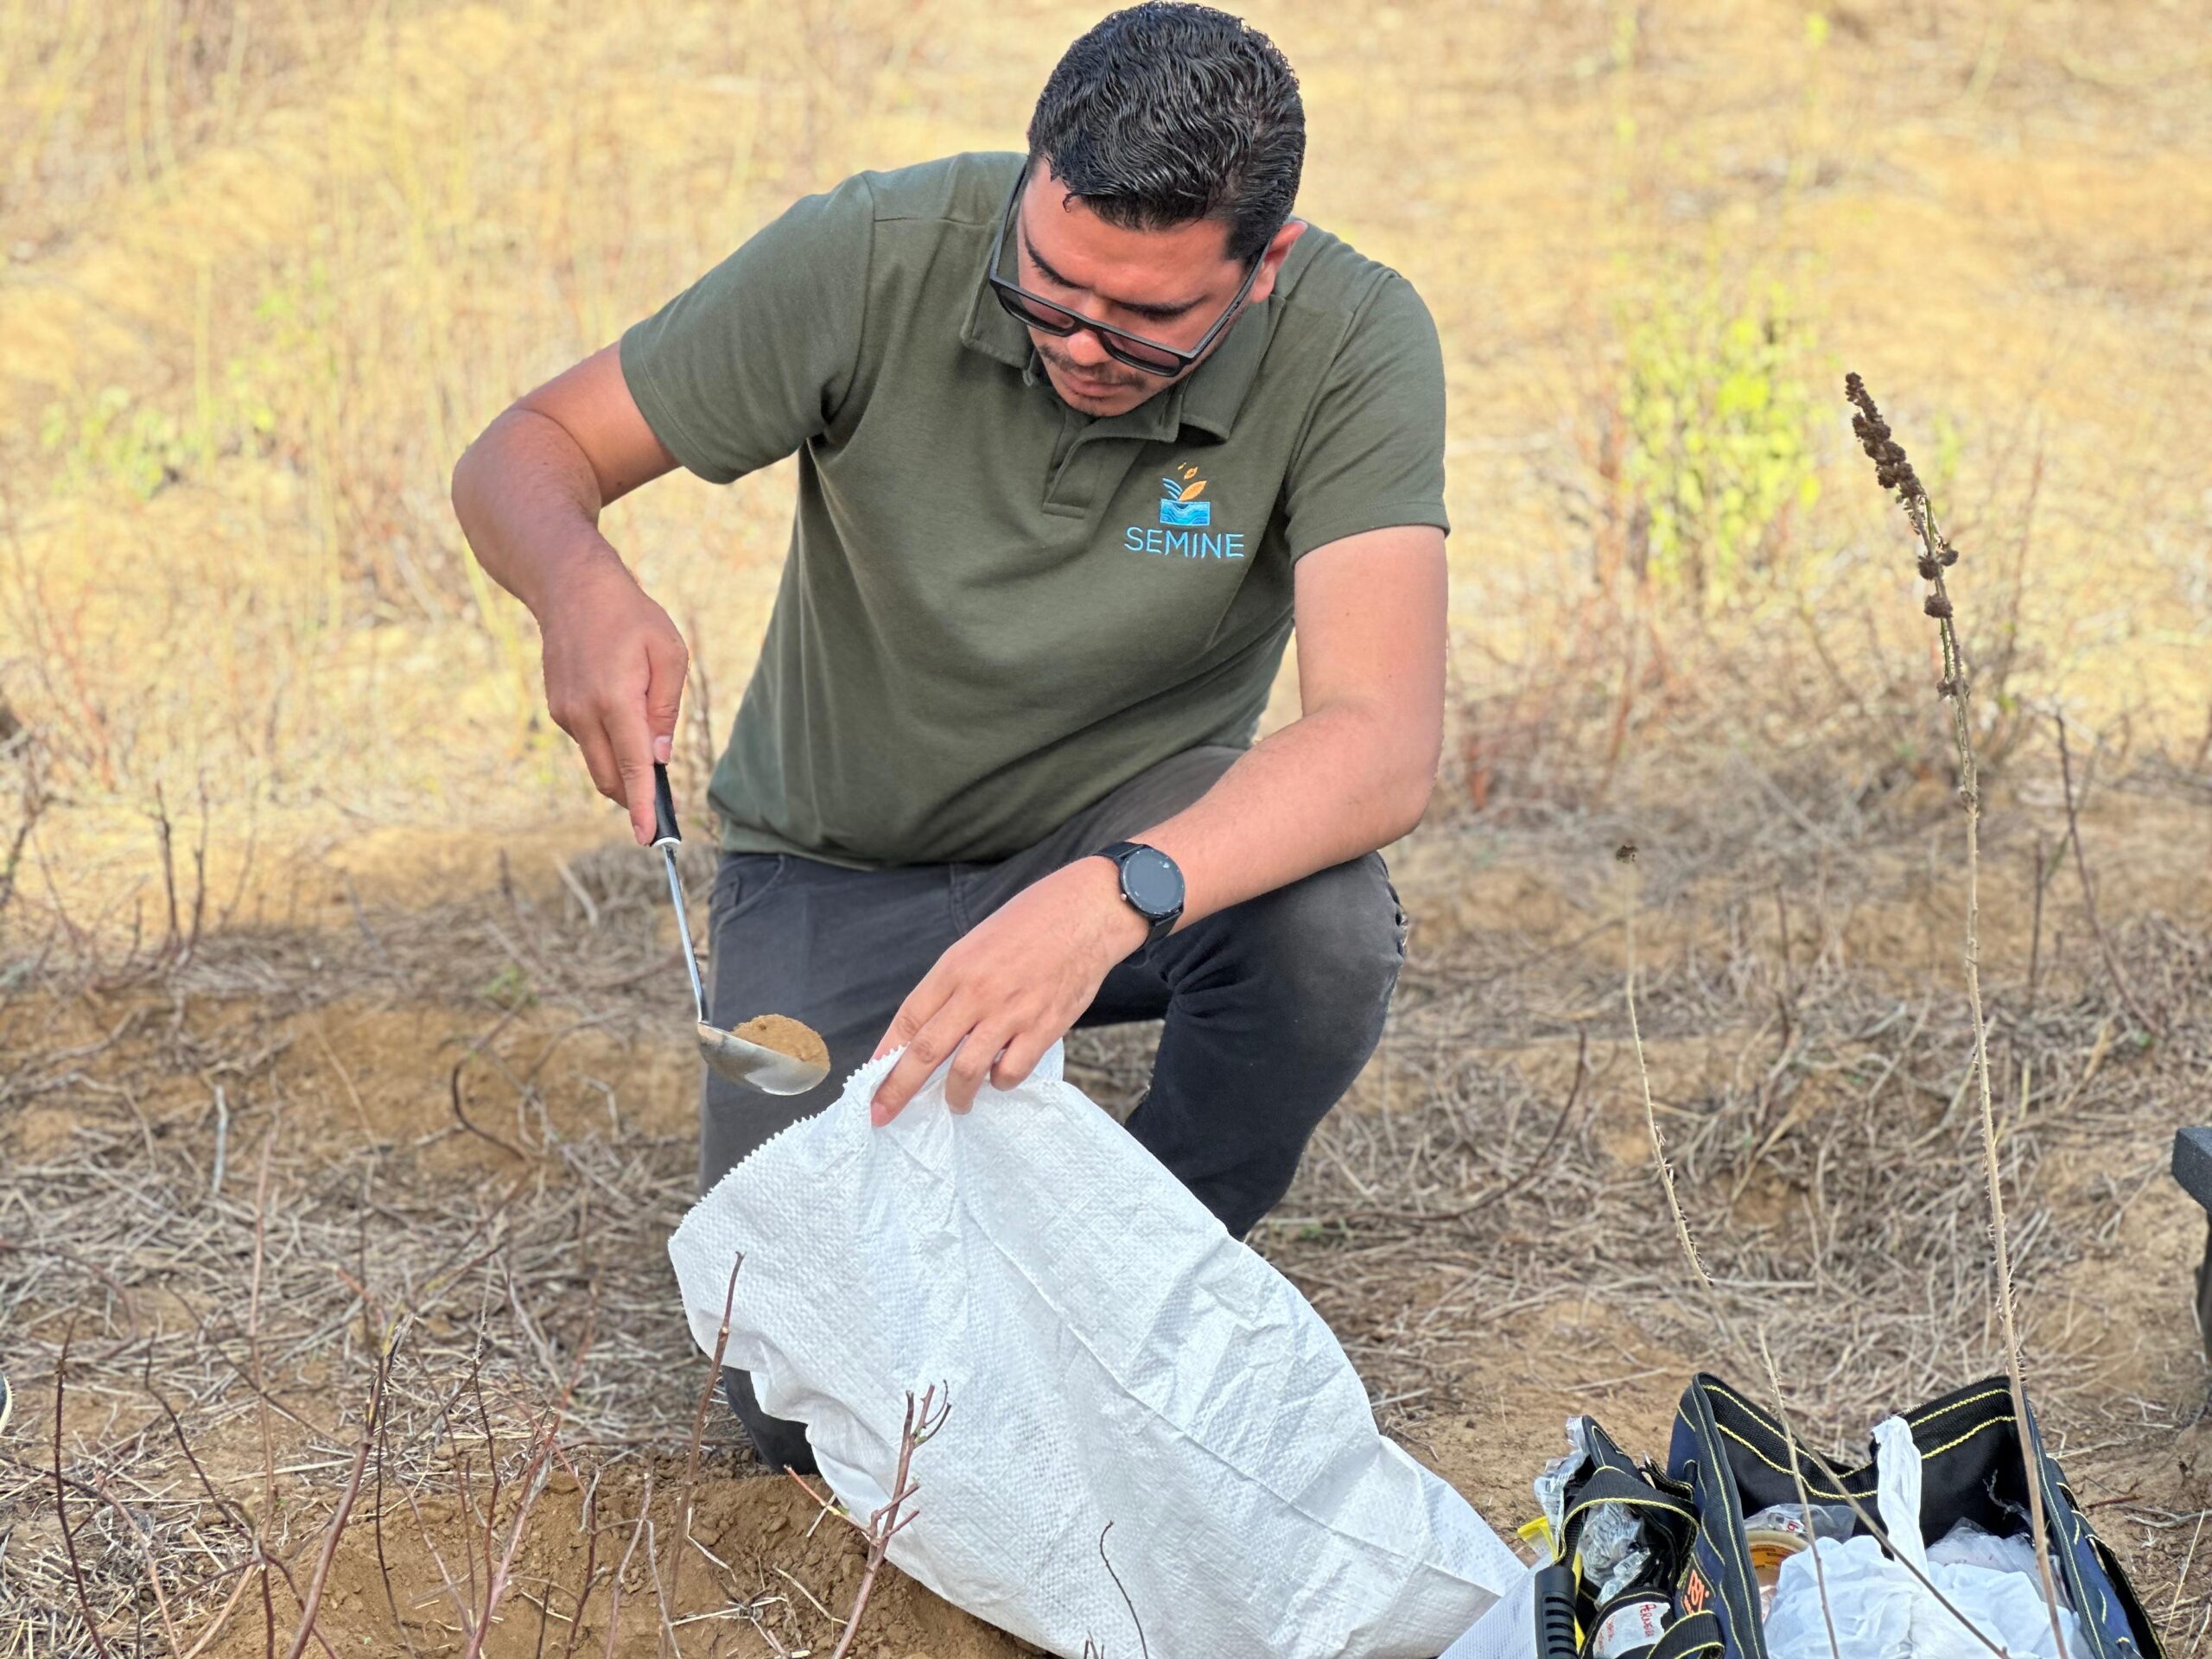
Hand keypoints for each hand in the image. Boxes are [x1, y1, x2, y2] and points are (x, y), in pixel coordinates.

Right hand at [538, 557, 689, 843]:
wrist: (570, 587)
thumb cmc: (629, 616)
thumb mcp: (669, 654)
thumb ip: (666, 709)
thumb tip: (659, 758)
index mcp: (615, 700)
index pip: (631, 767)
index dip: (642, 806)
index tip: (649, 837)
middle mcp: (583, 712)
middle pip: (610, 778)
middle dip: (634, 798)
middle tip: (662, 803)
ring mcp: (565, 712)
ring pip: (598, 762)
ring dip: (622, 769)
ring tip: (646, 745)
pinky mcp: (558, 709)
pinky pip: (589, 741)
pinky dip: (609, 745)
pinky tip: (623, 716)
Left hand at [870, 857, 1148, 1121]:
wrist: (1086, 912)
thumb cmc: (1032, 921)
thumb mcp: (979, 941)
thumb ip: (956, 982)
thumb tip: (932, 1026)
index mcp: (955, 967)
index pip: (909, 1018)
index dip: (886, 1054)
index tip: (872, 1079)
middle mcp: (977, 992)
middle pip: (926, 1051)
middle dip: (899, 1089)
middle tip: (882, 1114)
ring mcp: (1010, 1012)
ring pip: (966, 1071)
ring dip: (955, 1096)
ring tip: (956, 1104)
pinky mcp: (1044, 1027)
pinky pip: (1011, 1071)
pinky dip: (1001, 1082)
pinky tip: (1002, 1075)